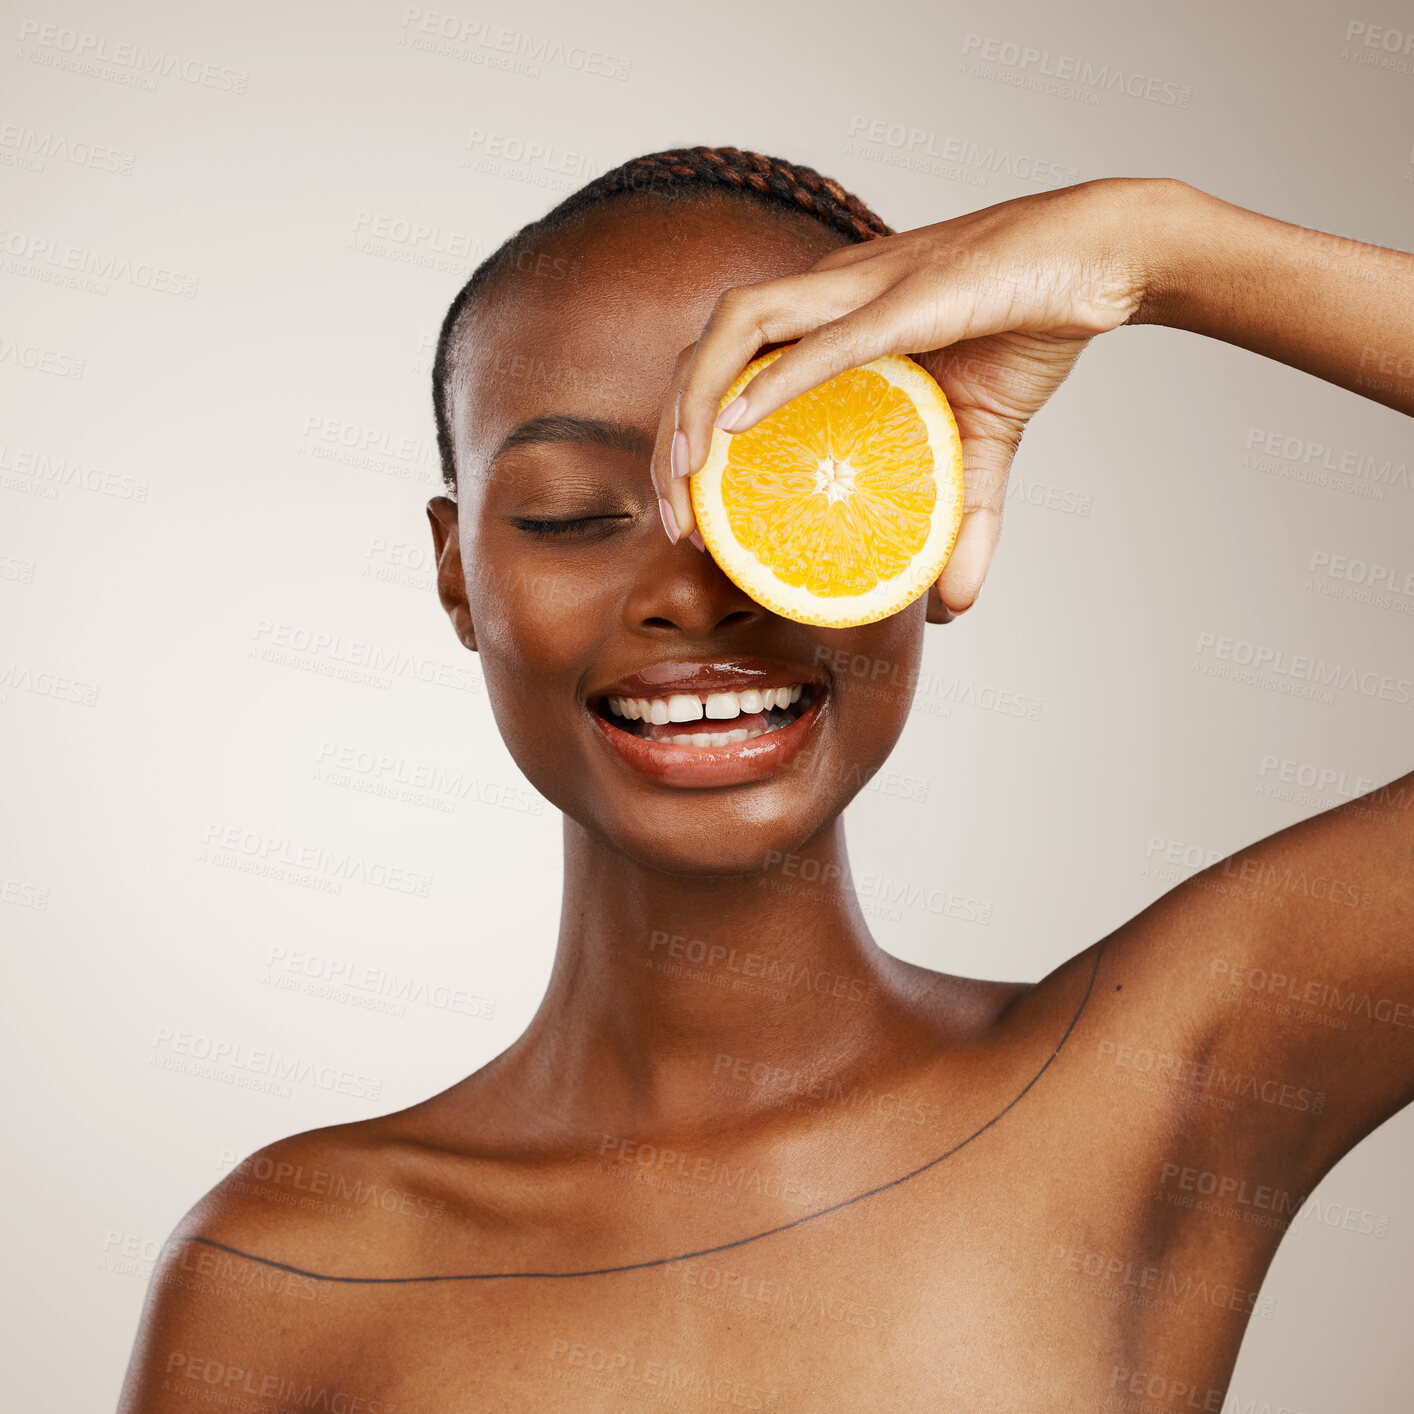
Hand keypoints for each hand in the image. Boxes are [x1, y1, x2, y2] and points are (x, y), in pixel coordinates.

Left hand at [651, 177, 1164, 617]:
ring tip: (685, 478)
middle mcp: (827, 294)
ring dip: (695, 404)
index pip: (723, 368)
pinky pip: (824, 339)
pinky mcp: (908, 297)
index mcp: (830, 318)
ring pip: (735, 330)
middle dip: (670, 436)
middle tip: (673, 522)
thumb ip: (961, 522)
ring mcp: (862, 287)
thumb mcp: (986, 444)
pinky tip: (734, 424)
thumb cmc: (1030, 325)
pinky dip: (772, 381)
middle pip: (705, 351)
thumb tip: (952, 606)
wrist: (1102, 258)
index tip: (686, 517)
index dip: (685, 438)